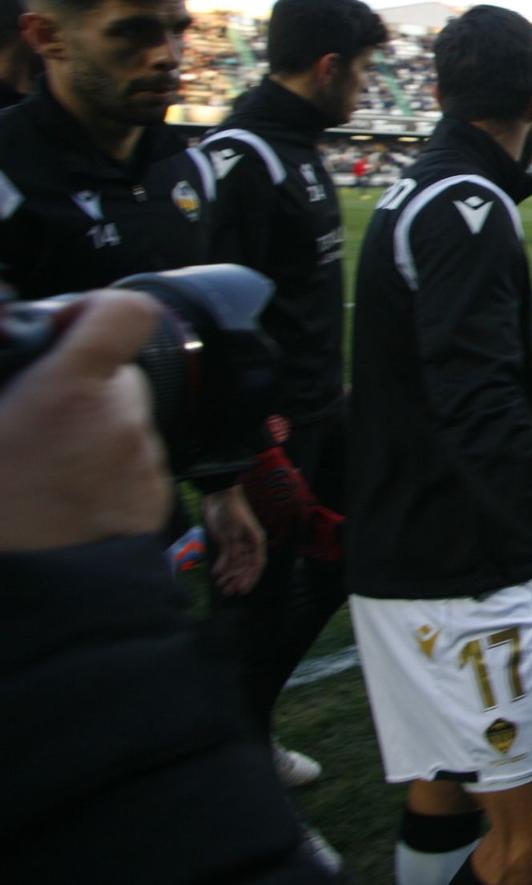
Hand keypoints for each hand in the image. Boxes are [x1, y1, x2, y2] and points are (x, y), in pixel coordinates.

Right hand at [0, 290, 169, 550]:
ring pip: (129, 425)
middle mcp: (117, 419)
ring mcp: (142, 460)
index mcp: (68, 390)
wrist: (17, 582)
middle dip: (88, 389)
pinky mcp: (155, 498)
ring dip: (98, 435)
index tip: (73, 328)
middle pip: (122, 378)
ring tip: (51, 468)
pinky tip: (74, 495)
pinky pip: (140, 465)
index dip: (102, 311)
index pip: (128, 314)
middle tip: (42, 422)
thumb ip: (11, 366)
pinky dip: (113, 472)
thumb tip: (22, 322)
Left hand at [203, 484, 266, 595]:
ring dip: (229, 576)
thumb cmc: (231, 510)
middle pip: (245, 567)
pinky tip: (216, 574)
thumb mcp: (233, 530)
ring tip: (221, 587)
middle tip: (229, 592)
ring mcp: (237, 543)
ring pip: (235, 564)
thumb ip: (231, 550)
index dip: (250, 578)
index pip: (257, 564)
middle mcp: (248, 544)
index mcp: (256, 540)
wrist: (219, 495)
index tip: (243, 590)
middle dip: (238, 580)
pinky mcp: (226, 542)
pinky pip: (226, 558)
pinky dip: (222, 567)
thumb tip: (226, 569)